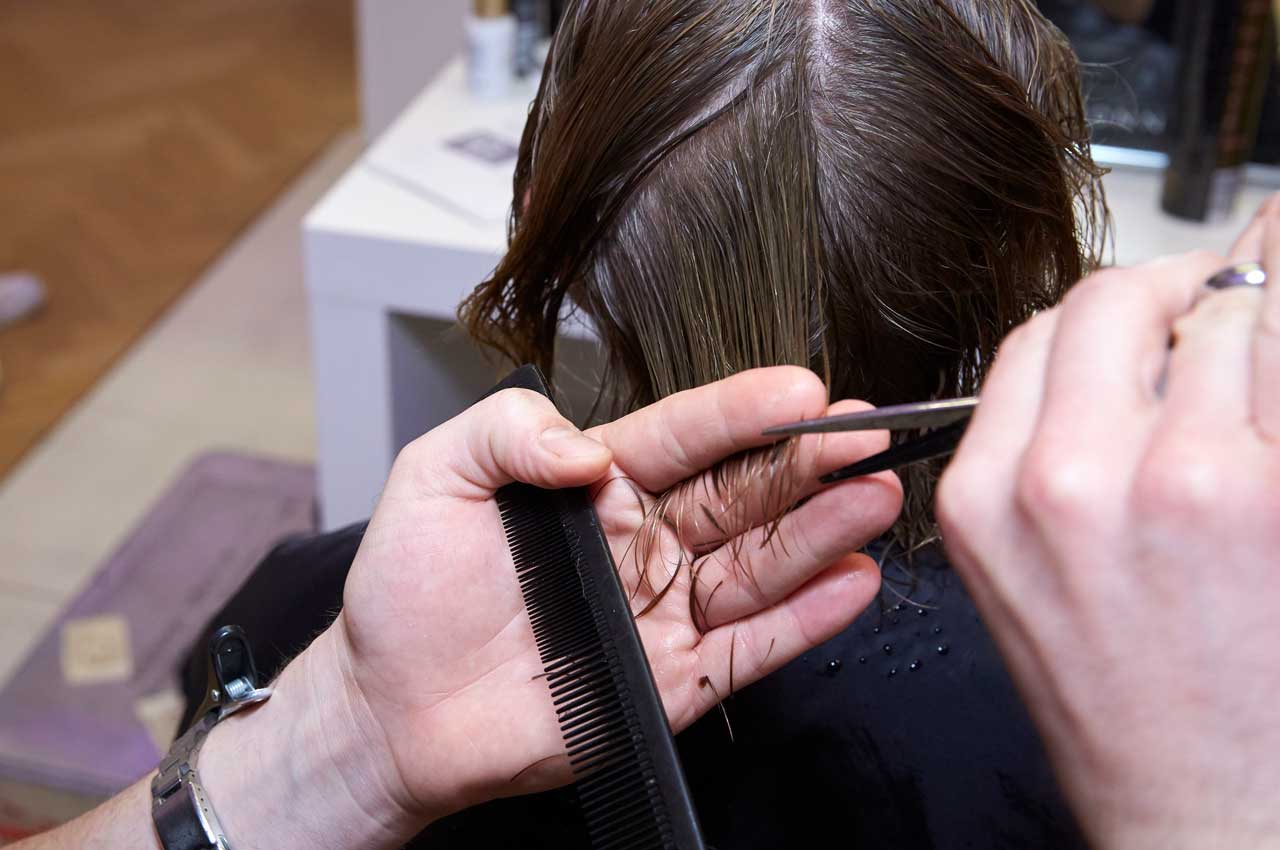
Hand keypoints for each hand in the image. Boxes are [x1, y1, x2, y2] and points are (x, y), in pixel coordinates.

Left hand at [324, 367, 898, 832]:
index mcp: (599, 482)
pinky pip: (752, 645)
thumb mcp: (435, 476)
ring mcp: (663, 611)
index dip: (744, 411)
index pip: (686, 434)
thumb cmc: (407, 594)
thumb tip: (588, 451)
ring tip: (876, 497)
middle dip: (809, 463)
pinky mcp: (673, 680)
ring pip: (760, 564)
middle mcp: (644, 540)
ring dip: (823, 532)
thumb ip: (508, 432)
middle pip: (743, 493)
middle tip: (868, 434)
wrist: (393, 711)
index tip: (801, 392)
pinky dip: (806, 618)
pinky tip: (851, 582)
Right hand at [937, 198, 1279, 848]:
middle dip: (1172, 287)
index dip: (1100, 318)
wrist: (1200, 808)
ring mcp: (1172, 481)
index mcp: (986, 499)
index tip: (1144, 324)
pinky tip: (1273, 398)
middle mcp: (1063, 481)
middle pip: (1111, 299)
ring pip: (1218, 313)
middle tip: (1216, 307)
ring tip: (1258, 380)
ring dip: (1249, 321)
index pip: (1032, 336)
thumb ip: (1041, 453)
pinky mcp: (1268, 493)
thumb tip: (1122, 350)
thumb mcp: (1020, 574)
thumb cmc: (1120, 704)